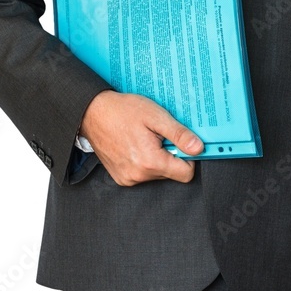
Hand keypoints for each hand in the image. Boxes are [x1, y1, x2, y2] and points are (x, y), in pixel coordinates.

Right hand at [79, 90, 203, 185]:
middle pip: (171, 173)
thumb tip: (199, 148)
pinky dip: (144, 162)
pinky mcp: (121, 178)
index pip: (186, 174)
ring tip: (143, 138)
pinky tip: (134, 145)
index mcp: (151, 162)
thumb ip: (179, 134)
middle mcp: (139, 176)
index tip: (181, 143)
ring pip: (157, 174)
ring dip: (156, 158)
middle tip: (158, 135)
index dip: (188, 157)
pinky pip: (143, 174)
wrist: (92, 113)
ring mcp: (128, 179)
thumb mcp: (156, 116)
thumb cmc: (123, 111)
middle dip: (170, 154)